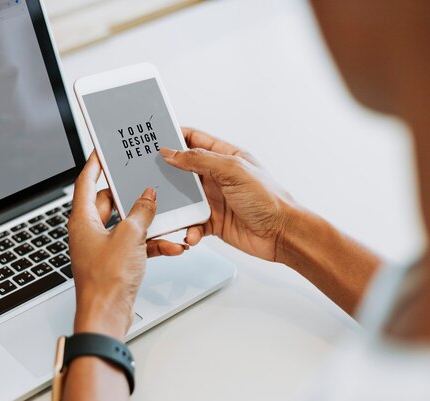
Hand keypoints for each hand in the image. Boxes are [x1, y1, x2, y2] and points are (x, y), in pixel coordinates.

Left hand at [68, 152, 185, 340]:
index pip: (86, 181)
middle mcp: (90, 231)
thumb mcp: (130, 236)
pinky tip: (172, 245)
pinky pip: (136, 245)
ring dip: (148, 224)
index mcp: (83, 219)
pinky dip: (153, 244)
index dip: (95, 163)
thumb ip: (141, 212)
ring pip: (127, 225)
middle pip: (110, 202)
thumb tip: (148, 196)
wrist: (107, 316)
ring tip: (167, 218)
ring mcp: (103, 247)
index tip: (103, 150)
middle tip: (147, 183)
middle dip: (132, 196)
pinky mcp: (116, 261)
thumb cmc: (106, 280)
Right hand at [160, 128, 297, 261]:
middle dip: (167, 173)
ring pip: (184, 199)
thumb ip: (200, 160)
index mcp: (225, 156)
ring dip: (176, 206)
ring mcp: (215, 199)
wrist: (282, 234)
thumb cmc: (267, 198)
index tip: (154, 137)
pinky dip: (188, 229)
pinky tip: (191, 233)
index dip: (174, 137)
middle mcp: (218, 176)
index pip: (194, 140)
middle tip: (147, 173)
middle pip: (184, 170)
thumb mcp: (233, 171)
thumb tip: (172, 153)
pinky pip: (192, 224)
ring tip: (166, 209)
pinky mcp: (213, 222)